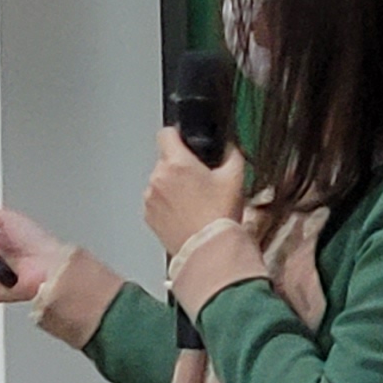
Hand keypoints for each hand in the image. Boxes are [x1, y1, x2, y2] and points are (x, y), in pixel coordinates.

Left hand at [140, 126, 248, 254]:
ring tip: (194, 201)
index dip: (177, 135)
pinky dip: (166, 204)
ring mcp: (150, 198)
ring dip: (172, 186)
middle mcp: (157, 178)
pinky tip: (185, 213)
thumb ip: (232, 153)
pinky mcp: (148, 216)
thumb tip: (229, 146)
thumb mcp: (234, 178)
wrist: (209, 249)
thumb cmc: (219, 216)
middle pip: (165, 160)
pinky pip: (155, 202)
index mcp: (176, 163)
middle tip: (199, 181)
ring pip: (159, 182)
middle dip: (180, 167)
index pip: (166, 133)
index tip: (184, 143)